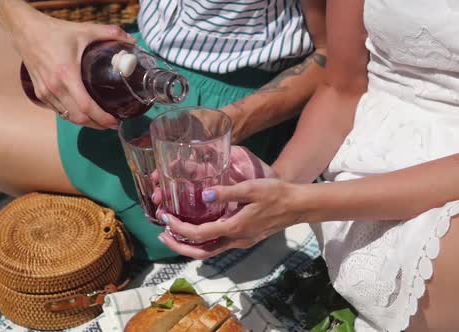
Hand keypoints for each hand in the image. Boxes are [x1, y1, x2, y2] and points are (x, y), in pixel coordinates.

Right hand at [15, 14, 135, 128]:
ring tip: (100, 120)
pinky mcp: (40, 94)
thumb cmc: (55, 32)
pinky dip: (72, 116)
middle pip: (79, 118)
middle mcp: (54, 88)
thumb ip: (110, 33)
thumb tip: (132, 40)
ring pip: (68, 117)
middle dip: (97, 124)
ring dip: (85, 123)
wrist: (26, 32)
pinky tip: (83, 113)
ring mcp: (45, 93)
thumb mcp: (85, 30)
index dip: (102, 118)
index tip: (115, 121)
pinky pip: (59, 111)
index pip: (86, 106)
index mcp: (67, 74)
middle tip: (112, 123)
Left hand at [152, 146, 301, 259]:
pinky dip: (201, 242)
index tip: (166, 218)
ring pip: (208, 251)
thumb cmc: (276, 194)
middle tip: (161, 235)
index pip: (199, 234)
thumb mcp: (251, 188)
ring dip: (188, 246)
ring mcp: (240, 242)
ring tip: (172, 234)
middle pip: (200, 252)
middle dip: (178, 246)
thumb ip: (227, 192)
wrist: (298, 206)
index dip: (179, 228)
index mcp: (235, 227)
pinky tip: (195, 230)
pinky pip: (217, 245)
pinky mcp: (244, 238)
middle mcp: (235, 240)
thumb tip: (204, 195)